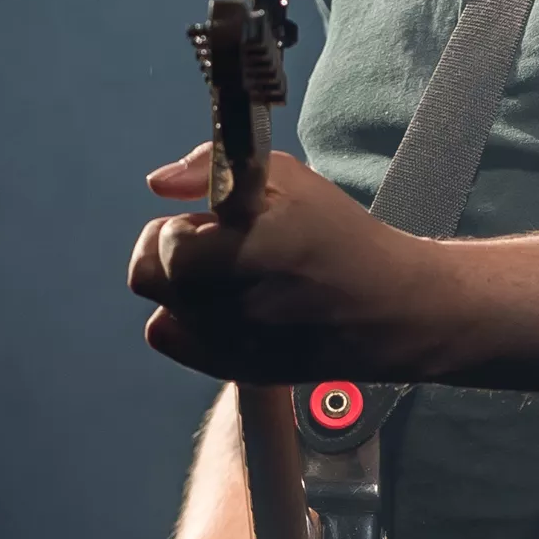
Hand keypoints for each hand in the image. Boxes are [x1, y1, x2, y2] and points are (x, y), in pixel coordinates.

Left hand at [129, 143, 440, 382]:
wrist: (389, 310)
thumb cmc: (339, 234)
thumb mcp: (288, 177)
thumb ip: (212, 168)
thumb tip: (157, 184)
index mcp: (250, 251)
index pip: (165, 245)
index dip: (185, 223)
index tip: (216, 219)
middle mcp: (232, 307)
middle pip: (150, 276)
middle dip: (175, 252)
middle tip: (217, 243)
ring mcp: (229, 347)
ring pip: (161, 305)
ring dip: (184, 284)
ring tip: (232, 274)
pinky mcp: (232, 371)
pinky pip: (170, 338)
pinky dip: (185, 317)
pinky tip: (224, 302)